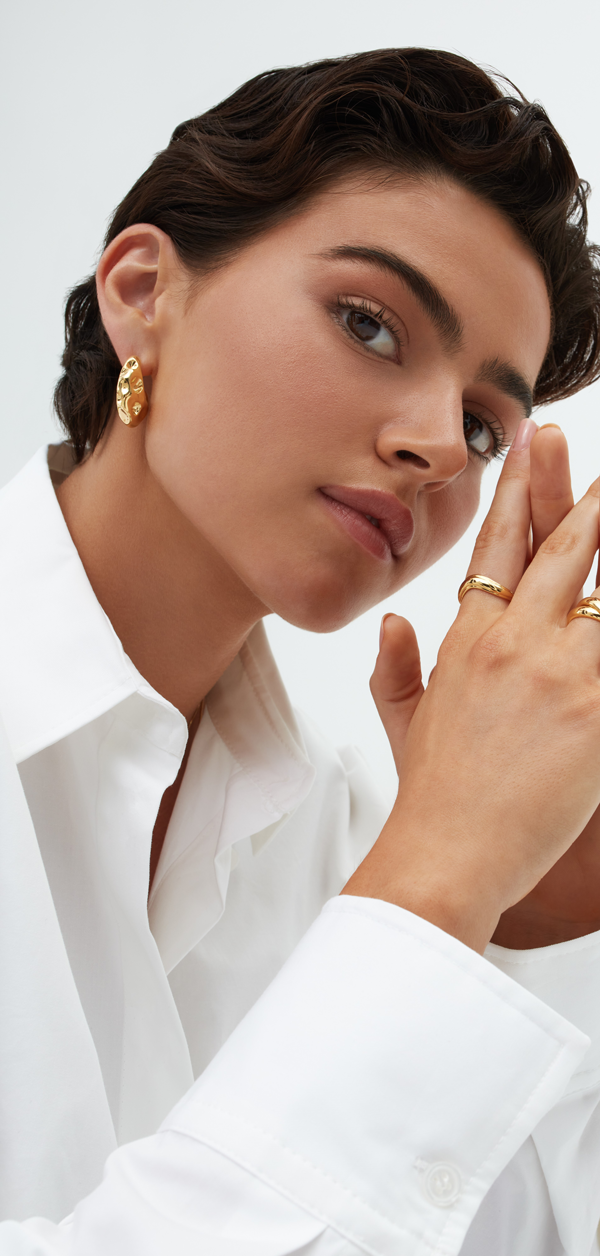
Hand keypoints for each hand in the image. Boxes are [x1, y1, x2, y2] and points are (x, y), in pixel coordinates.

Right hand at [344, 423, 599, 953]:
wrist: (447, 854)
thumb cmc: (433, 797)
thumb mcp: (404, 721)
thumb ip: (396, 666)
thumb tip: (393, 624)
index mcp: (467, 642)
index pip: (495, 547)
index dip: (515, 491)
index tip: (528, 448)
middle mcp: (512, 644)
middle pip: (558, 551)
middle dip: (583, 499)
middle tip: (596, 466)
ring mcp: (558, 674)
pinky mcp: (594, 711)